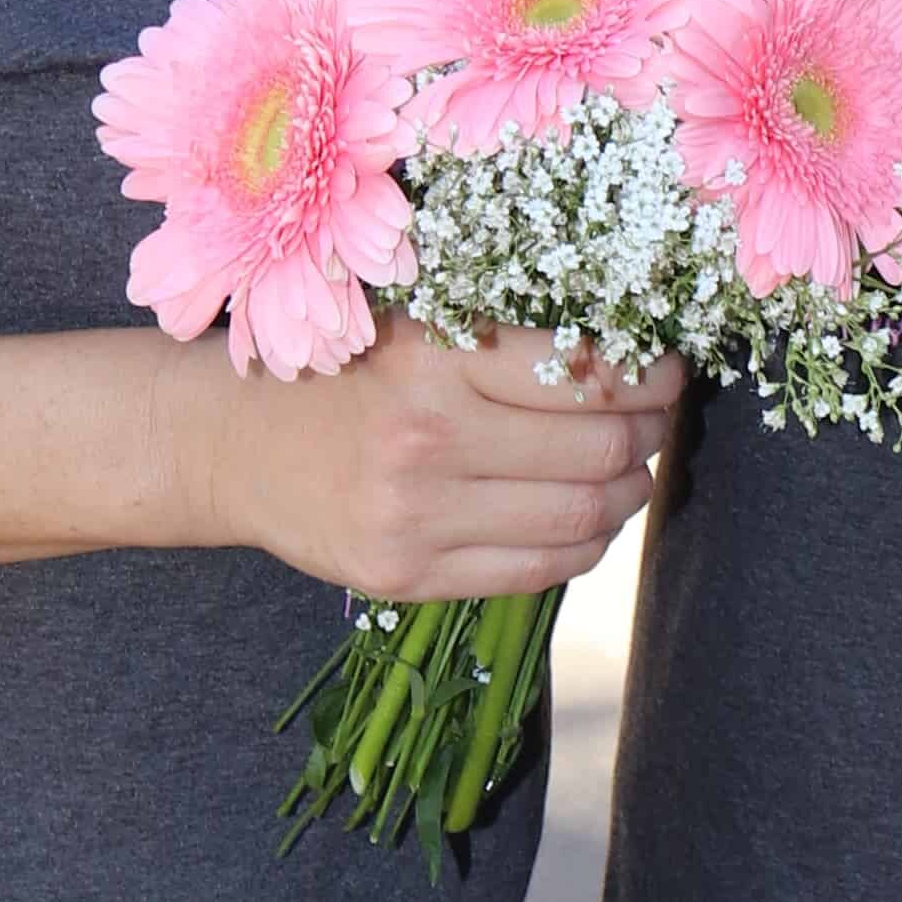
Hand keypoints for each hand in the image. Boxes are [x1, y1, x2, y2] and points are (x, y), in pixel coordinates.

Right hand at [177, 324, 682, 601]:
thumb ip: (507, 342)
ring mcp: (415, 515)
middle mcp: (426, 436)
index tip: (668, 371)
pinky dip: (584, 546)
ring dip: (627, 494)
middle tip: (657, 423)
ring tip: (629, 473)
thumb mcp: (416, 327)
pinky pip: (536, 570)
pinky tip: (587, 521)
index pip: (587, 373)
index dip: (651, 376)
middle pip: (597, 446)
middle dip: (649, 434)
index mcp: (434, 355)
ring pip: (578, 514)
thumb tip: (633, 361)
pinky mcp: (406, 574)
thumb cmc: (343, 375)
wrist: (233, 444)